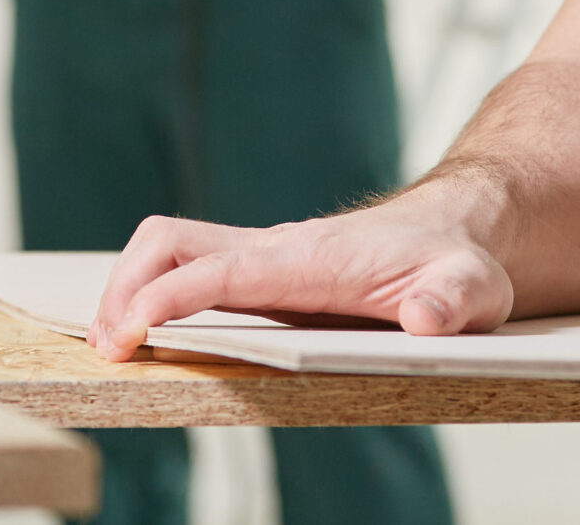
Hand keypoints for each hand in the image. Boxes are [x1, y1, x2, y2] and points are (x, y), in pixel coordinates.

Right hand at [88, 193, 513, 359]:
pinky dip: (149, 291)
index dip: (169, 298)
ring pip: (169, 250)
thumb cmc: (455, 261)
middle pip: (169, 244)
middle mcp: (272, 249)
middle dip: (124, 288)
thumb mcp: (471, 288)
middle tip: (108, 348)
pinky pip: (186, 268)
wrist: (453, 230)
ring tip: (111, 345)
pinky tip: (139, 331)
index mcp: (309, 258)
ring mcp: (260, 256)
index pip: (220, 270)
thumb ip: (451, 302)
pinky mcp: (258, 270)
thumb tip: (426, 319)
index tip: (131, 332)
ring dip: (127, 288)